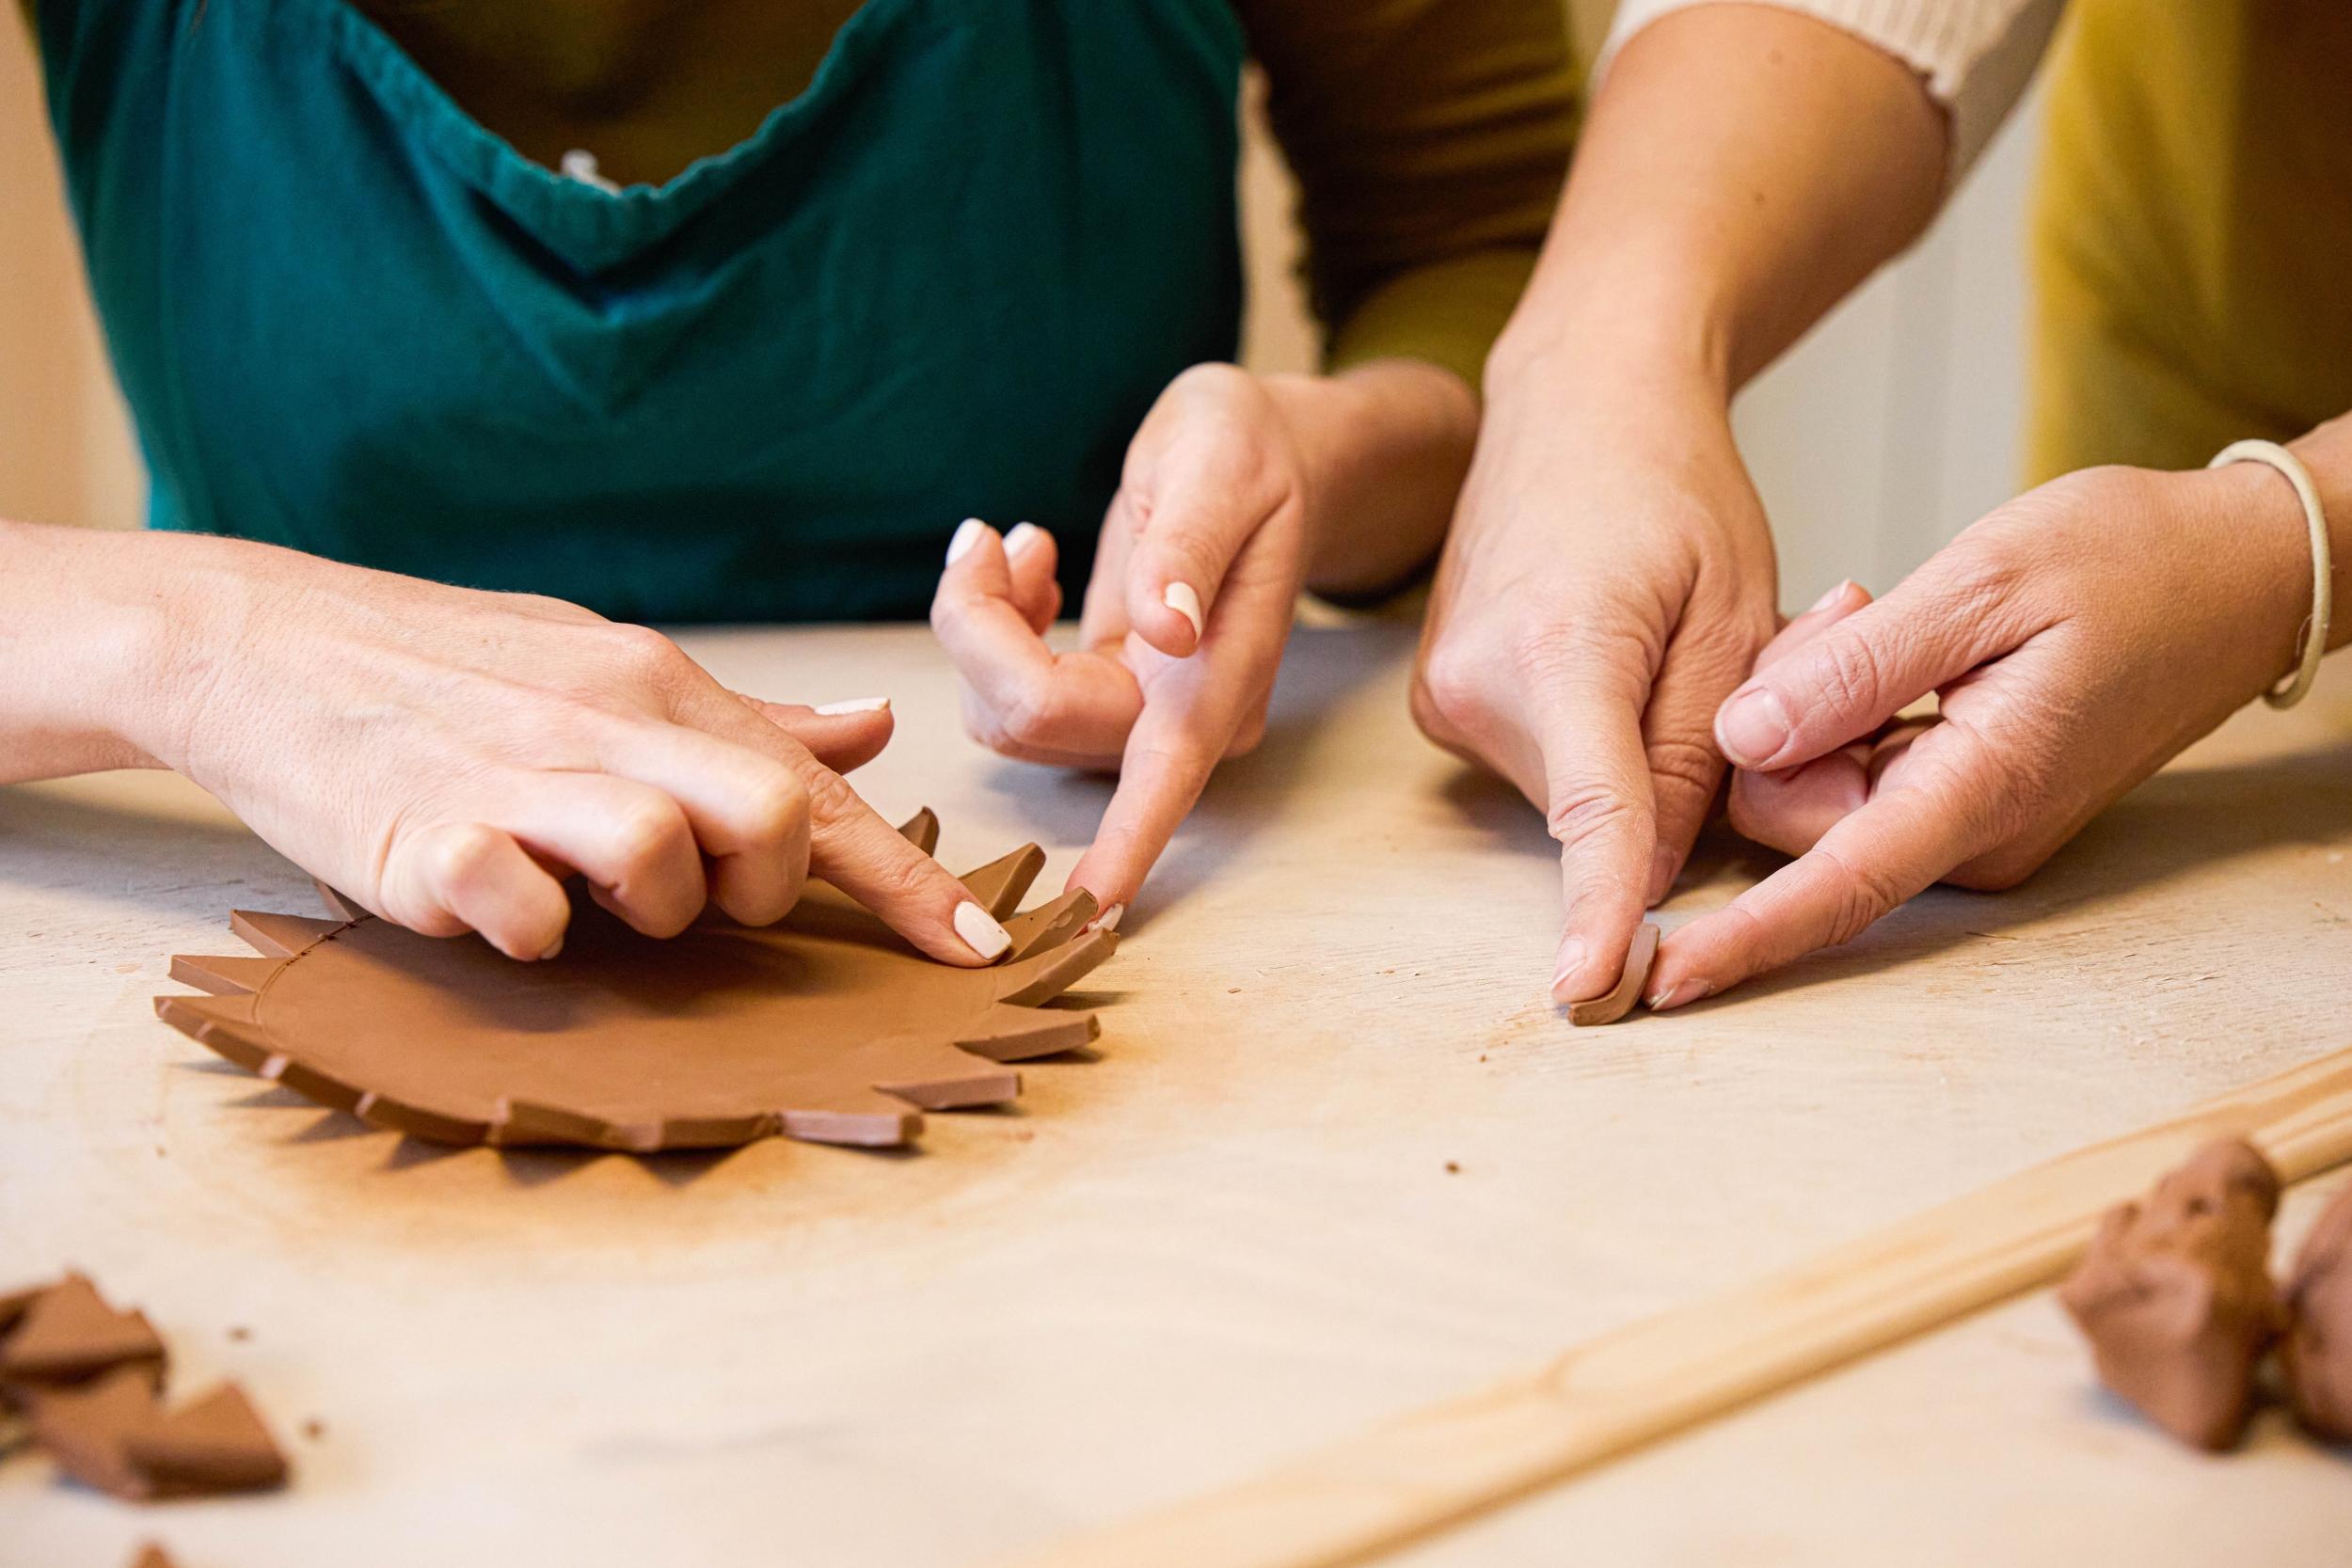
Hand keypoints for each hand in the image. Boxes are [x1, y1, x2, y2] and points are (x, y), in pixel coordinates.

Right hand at [125, 535, 1011, 963]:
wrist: (267, 642)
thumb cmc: (459, 667)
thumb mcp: (613, 666)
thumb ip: (749, 718)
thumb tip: (879, 726)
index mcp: (663, 687)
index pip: (817, 792)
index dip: (911, 882)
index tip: (983, 951)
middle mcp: (610, 725)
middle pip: (771, 820)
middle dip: (765, 888)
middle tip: (702, 899)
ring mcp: (519, 779)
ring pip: (661, 863)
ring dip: (645, 908)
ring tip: (583, 885)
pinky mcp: (428, 836)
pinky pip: (525, 907)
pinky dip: (532, 928)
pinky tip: (502, 905)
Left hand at [933, 362, 1456, 919]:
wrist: (1269, 454)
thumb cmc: (1253, 449)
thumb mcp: (1222, 466)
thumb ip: (1190, 547)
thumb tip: (1169, 629)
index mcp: (1223, 673)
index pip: (1164, 774)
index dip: (1123, 847)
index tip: (1084, 916)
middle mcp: (1182, 716)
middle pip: (1038, 719)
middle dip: (980, 631)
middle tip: (993, 535)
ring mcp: (1138, 714)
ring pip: (1006, 714)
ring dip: (979, 626)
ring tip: (1018, 542)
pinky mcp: (1099, 697)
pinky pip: (1005, 692)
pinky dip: (989, 627)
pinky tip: (1029, 566)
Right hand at [1412, 359, 1777, 1003]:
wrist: (1574, 405)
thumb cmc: (1672, 489)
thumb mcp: (1735, 613)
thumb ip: (1707, 750)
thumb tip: (1671, 874)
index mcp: (1560, 649)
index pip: (1593, 816)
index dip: (1603, 914)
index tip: (1594, 993)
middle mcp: (1473, 681)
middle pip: (1595, 812)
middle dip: (1671, 788)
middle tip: (1726, 678)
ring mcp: (1442, 695)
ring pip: (1568, 796)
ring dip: (1629, 762)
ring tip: (1660, 652)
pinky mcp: (1437, 700)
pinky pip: (1538, 764)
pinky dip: (1589, 741)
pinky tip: (1610, 657)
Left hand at [1649, 461, 2321, 1006]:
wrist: (2239, 572)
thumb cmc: (2131, 562)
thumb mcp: (1984, 584)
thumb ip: (1858, 670)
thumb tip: (1746, 738)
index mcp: (1980, 792)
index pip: (1836, 889)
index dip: (1741, 937)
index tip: (1661, 976)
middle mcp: (1969, 836)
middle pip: (1790, 818)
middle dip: (1778, 721)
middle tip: (1848, 607)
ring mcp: (1966, 824)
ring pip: (1811, 792)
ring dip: (1810, 706)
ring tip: (1878, 611)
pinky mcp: (1960, 799)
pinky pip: (1850, 774)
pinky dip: (1841, 711)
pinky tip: (1883, 636)